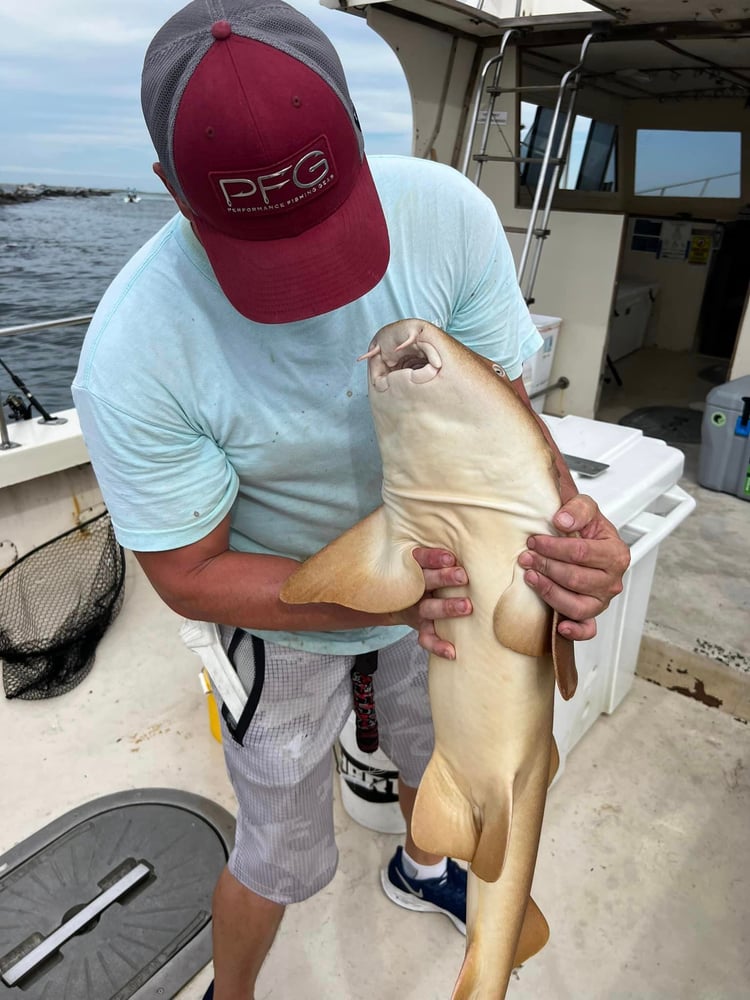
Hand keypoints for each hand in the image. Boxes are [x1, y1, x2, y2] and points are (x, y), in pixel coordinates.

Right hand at [392, 547, 471, 659]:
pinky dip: (437, 645)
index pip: (420, 558)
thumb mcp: (430, 562)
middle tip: (463, 577)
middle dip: (444, 578)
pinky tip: (451, 651)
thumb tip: (485, 541)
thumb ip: (447, 555)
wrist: (402, 602)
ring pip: (427, 608)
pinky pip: (426, 638)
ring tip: (467, 606)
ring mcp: (417, 608)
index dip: (433, 558)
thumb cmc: (429, 575)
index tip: (450, 558)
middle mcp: (415, 587)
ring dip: (446, 607)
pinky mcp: (421, 626)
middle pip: (425, 581)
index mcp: (416, 567)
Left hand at [519, 494, 629, 641]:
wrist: (590, 542)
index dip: (554, 547)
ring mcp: (602, 601)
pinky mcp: (592, 615)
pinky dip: (575, 631)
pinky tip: (560, 626)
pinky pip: (587, 629)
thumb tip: (562, 520)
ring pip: (576, 605)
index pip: (581, 553)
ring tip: (530, 577)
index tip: (534, 541)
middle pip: (575, 579)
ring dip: (549, 592)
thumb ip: (578, 508)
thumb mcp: (587, 508)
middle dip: (546, 567)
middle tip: (526, 558)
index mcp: (616, 554)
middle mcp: (612, 580)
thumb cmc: (588, 529)